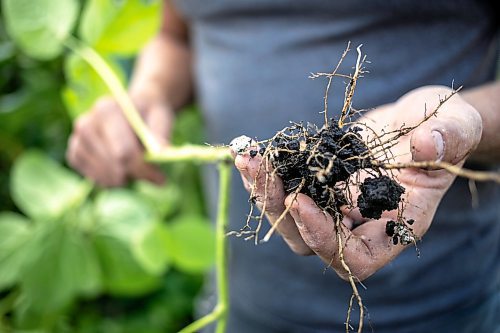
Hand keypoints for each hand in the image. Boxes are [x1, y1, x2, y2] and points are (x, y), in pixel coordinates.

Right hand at [67, 96, 171, 186]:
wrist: (134, 110)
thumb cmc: (149, 115)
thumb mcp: (160, 118)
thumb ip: (161, 134)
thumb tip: (162, 152)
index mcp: (106, 110)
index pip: (122, 151)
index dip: (143, 169)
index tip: (161, 179)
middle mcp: (86, 123)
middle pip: (113, 165)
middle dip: (137, 174)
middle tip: (156, 178)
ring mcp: (77, 139)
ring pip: (103, 174)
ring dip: (125, 178)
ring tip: (138, 166)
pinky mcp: (75, 154)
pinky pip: (93, 177)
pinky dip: (112, 180)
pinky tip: (123, 171)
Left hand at [234, 86, 482, 279]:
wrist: (420, 120)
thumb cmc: (445, 128)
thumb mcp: (458, 125)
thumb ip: (450, 137)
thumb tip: (428, 144)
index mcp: (395, 224)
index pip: (354, 256)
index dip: (323, 237)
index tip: (298, 199)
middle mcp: (359, 224)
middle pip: (309, 242)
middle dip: (279, 209)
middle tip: (259, 169)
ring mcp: (335, 206)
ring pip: (289, 220)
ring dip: (264, 192)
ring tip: (248, 157)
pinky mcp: (318, 185)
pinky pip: (286, 191)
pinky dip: (266, 175)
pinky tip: (252, 150)